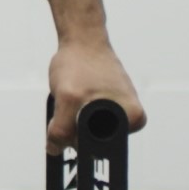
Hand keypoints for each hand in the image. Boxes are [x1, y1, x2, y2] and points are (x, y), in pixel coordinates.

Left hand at [44, 33, 142, 147]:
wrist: (82, 40)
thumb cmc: (80, 64)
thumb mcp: (68, 98)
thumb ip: (62, 129)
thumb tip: (55, 150)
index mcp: (134, 119)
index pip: (101, 148)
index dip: (77, 140)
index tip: (71, 117)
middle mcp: (132, 117)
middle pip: (93, 141)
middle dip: (75, 128)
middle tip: (73, 103)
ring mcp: (120, 110)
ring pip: (86, 130)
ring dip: (72, 118)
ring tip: (75, 94)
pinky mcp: (109, 104)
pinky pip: (85, 119)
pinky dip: (74, 110)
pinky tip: (75, 93)